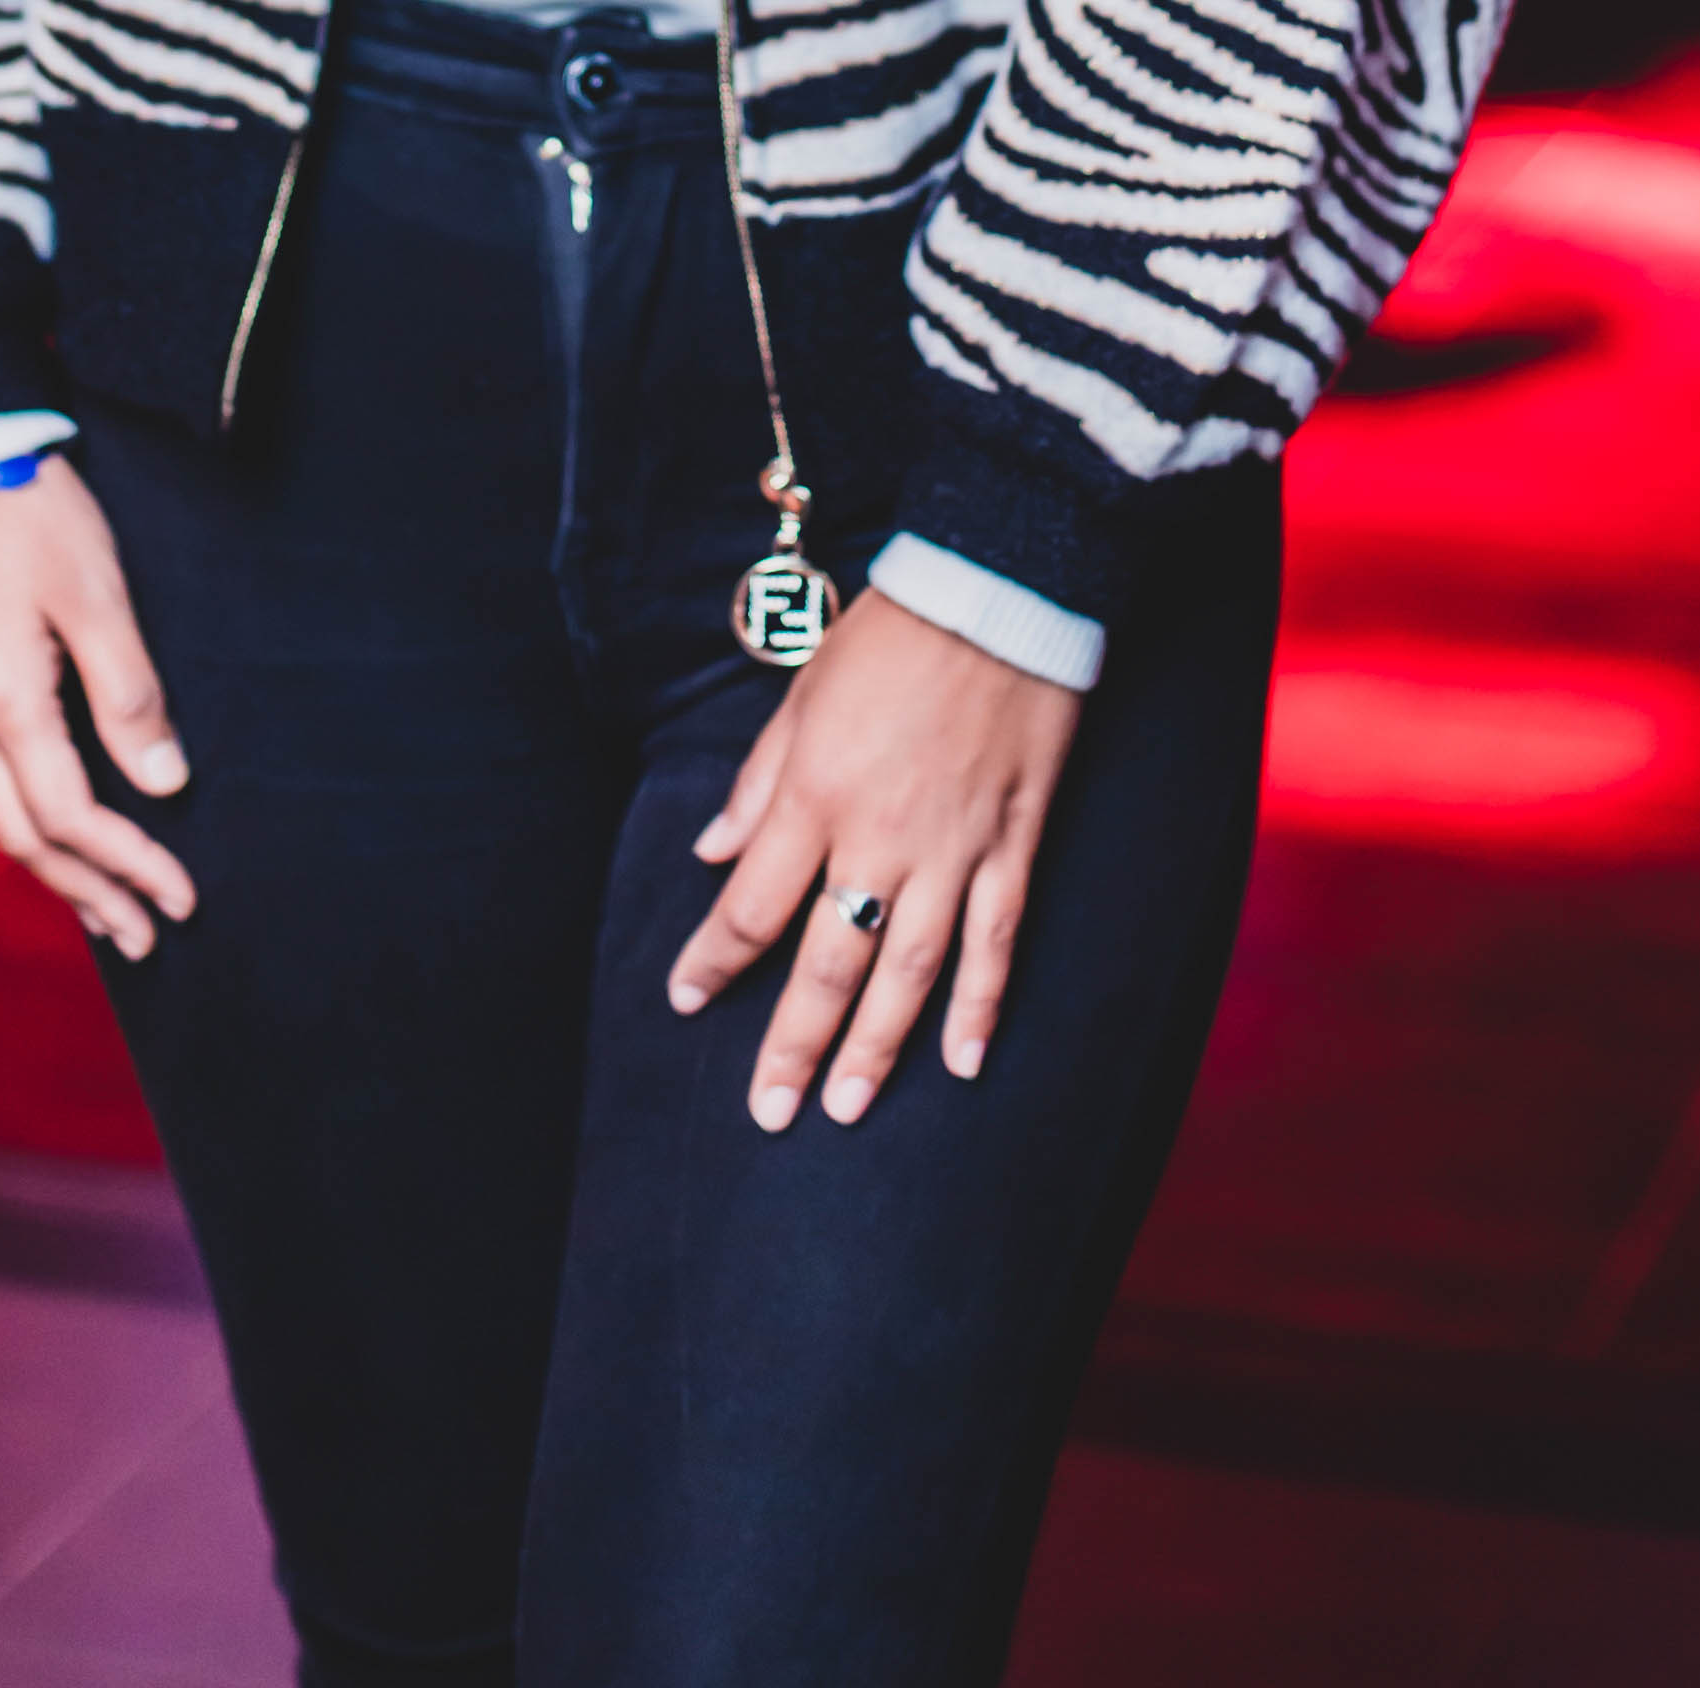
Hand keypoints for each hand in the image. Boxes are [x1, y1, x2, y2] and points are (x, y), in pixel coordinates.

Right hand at [0, 454, 195, 954]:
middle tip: (142, 935)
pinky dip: (18, 818)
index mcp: (3, 698)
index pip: (72, 815)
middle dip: (86, 892)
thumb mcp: (97, 593)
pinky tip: (43, 822)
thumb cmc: (30, 505)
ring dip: (50, 866)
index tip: (180, 897)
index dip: (129, 863)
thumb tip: (162, 782)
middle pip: (22, 836)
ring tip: (99, 904)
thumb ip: (129, 693)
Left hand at [667, 588, 1081, 1130]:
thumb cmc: (890, 634)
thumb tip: (712, 852)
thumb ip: (758, 782)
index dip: (714, 961)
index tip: (686, 1000)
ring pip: (910, 973)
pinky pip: (996, 941)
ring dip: (876, 1048)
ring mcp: (953, 849)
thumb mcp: (802, 693)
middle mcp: (879, 837)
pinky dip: (980, 1006)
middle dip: (793, 1044)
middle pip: (828, 964)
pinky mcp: (1013, 844)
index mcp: (815, 794)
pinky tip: (964, 1063)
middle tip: (768, 1112)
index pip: (751, 906)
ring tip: (848, 1109)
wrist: (999, 588)